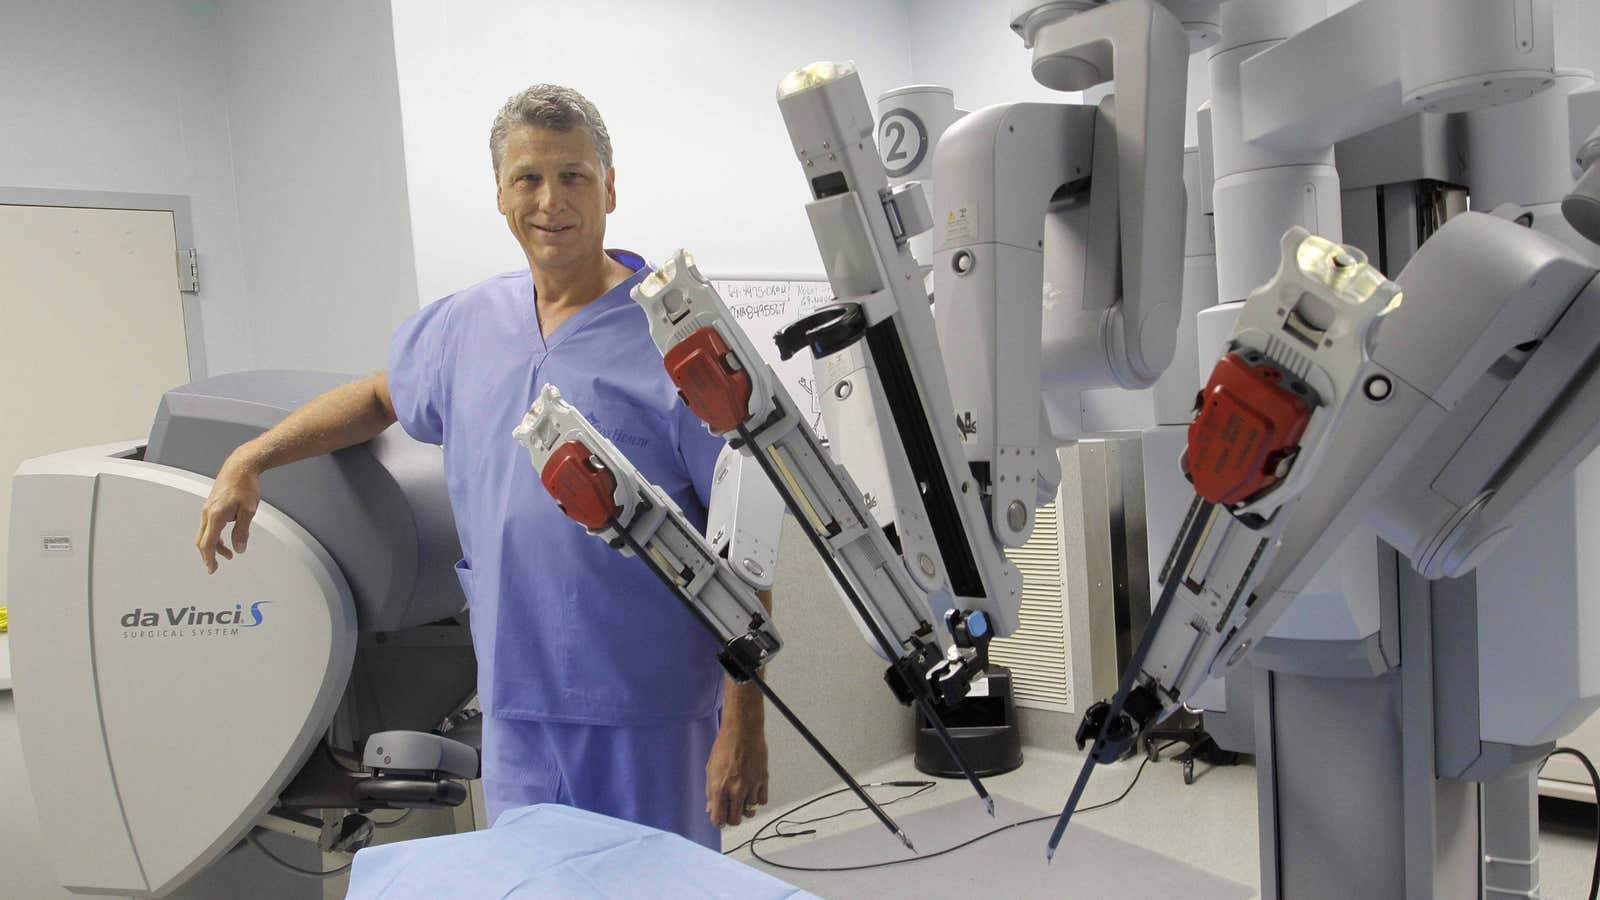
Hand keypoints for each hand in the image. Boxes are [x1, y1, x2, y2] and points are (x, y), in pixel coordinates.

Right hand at [195, 450, 262, 572]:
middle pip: (202, 540)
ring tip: (228, 553)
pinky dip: (214, 535)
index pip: (208, 543)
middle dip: (209, 555)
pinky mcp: (211, 506)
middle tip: (216, 566)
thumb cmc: (245, 485)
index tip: (212, 569)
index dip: (209, 558)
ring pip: (205, 533)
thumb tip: (239, 548)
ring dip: (214, 545)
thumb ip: (242, 531)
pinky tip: (225, 538)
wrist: (240, 467)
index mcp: (215, 515)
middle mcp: (207, 512)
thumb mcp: (249, 511)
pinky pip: (208, 525)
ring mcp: (207, 508)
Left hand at [705, 721, 767, 827]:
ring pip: (750, 813)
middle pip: (736, 820)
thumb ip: (710, 792)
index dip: (719, 821)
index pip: (719, 819)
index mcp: (719, 788)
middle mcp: (735, 790)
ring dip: (746, 809)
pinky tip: (752, 790)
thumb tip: (710, 809)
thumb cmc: (724, 747)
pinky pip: (762, 801)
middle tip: (732, 809)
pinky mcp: (763, 781)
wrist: (743, 731)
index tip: (720, 818)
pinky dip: (757, 799)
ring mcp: (751, 786)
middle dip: (732, 818)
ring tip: (743, 798)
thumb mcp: (710, 769)